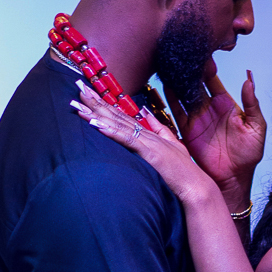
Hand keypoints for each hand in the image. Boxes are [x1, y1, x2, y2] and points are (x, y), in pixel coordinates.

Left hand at [72, 82, 213, 209]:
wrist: (195, 185)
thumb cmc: (183, 170)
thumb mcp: (170, 144)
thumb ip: (158, 127)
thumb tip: (145, 112)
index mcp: (147, 132)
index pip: (120, 114)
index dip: (103, 103)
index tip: (86, 93)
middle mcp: (145, 132)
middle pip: (115, 114)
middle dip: (94, 101)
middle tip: (76, 87)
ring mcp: (147, 141)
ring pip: (117, 123)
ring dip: (96, 114)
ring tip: (79, 104)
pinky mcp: (149, 152)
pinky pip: (126, 139)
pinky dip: (111, 131)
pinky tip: (96, 124)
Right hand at [176, 64, 265, 203]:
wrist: (234, 178)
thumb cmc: (248, 155)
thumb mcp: (256, 127)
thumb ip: (252, 103)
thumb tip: (250, 78)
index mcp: (225, 104)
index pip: (213, 80)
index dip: (207, 68)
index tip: (202, 55)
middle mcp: (208, 108)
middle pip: (195, 84)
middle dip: (189, 71)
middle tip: (182, 57)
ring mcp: (196, 119)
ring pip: (183, 95)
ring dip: (177, 82)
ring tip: (169, 68)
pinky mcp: (187, 131)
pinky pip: (176, 113)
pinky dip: (169, 100)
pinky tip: (164, 88)